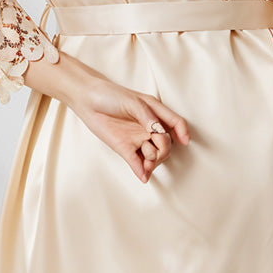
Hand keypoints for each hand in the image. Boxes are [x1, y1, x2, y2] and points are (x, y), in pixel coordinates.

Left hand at [67, 74, 189, 183]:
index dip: (182, 132)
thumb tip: (159, 133)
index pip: (175, 123)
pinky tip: (144, 177)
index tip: (184, 141)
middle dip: (164, 151)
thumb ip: (148, 117)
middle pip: (166, 144)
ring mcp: (137, 139)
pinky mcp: (124, 148)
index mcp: (155, 113)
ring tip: (148, 166)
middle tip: (154, 152)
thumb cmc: (111, 95)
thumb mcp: (133, 102)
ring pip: (153, 155)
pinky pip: (136, 162)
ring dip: (153, 162)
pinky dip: (141, 171)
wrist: (88, 100)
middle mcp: (148, 128)